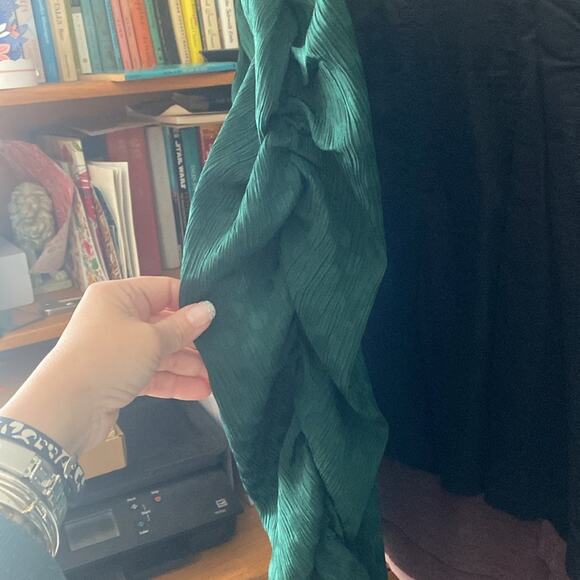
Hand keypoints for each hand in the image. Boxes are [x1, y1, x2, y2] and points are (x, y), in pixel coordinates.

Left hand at [0, 277, 215, 454]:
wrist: (65, 410)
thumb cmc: (106, 360)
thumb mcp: (151, 339)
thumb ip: (183, 327)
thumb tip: (209, 309)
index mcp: (119, 296)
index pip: (163, 290)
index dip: (190, 302)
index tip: (217, 315)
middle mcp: (118, 318)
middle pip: (165, 323)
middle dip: (193, 340)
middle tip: (222, 349)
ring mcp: (119, 349)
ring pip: (161, 351)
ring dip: (188, 364)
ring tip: (216, 376)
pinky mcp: (120, 376)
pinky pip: (153, 373)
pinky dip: (174, 381)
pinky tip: (200, 389)